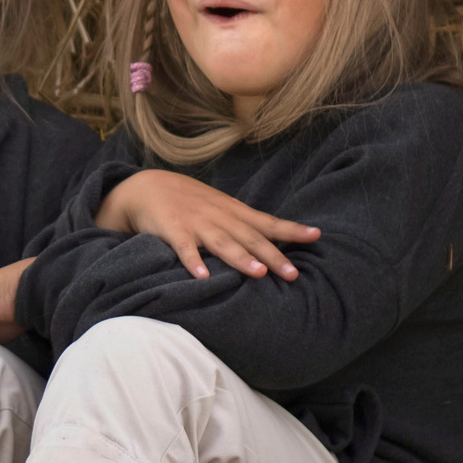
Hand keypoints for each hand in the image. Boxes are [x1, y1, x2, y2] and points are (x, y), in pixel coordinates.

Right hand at [94, 170, 318, 279]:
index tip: (316, 236)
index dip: (291, 230)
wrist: (146, 186)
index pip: (267, 222)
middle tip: (293, 274)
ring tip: (258, 272)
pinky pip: (182, 247)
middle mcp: (218, 216)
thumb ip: (242, 224)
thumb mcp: (219, 208)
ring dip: (239, 257)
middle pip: (249, 237)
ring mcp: (195, 222)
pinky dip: (192, 261)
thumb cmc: (188, 202)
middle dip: (272, 255)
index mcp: (232, 212)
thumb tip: (275, 243)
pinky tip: (202, 276)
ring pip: (221, 242)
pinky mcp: (171, 229)